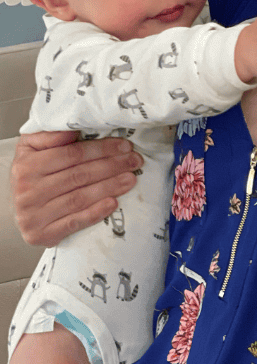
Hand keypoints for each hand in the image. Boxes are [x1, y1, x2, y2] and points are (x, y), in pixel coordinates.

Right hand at [10, 131, 141, 246]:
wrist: (15, 206)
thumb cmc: (31, 173)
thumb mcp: (32, 147)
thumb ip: (50, 136)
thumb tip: (72, 129)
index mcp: (26, 166)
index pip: (72, 155)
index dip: (101, 149)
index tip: (124, 146)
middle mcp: (28, 191)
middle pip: (79, 175)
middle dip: (112, 166)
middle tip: (135, 161)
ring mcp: (33, 215)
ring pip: (80, 198)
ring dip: (110, 187)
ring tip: (131, 179)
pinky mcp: (40, 234)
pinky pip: (74, 222)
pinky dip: (96, 213)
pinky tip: (113, 203)